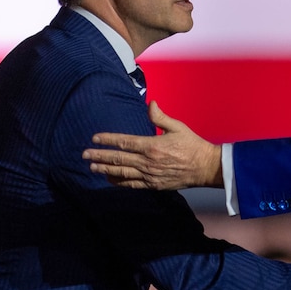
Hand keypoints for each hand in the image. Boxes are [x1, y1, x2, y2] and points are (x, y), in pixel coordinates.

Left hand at [84, 101, 223, 189]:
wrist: (205, 167)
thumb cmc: (192, 145)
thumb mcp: (178, 127)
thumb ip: (160, 117)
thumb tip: (150, 104)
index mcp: (152, 146)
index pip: (124, 142)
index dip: (107, 140)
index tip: (94, 138)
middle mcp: (148, 162)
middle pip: (118, 159)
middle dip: (100, 156)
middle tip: (85, 154)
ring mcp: (149, 175)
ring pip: (122, 173)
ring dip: (105, 170)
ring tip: (92, 167)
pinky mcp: (153, 185)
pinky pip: (132, 184)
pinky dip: (119, 182)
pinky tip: (109, 179)